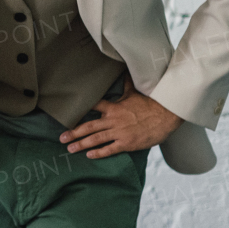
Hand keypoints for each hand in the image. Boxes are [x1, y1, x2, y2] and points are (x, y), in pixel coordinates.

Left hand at [59, 73, 182, 157]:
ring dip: (81, 144)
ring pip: (96, 139)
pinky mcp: (127, 143)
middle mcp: (113, 120)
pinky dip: (99, 153)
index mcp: (113, 108)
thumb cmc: (151, 104)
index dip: (79, 111)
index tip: (66, 115)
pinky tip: (89, 155)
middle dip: (74, 132)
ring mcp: (119, 132)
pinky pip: (110, 149)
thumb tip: (124, 71)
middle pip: (88, 126)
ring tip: (70, 148)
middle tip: (61, 138)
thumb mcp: (135, 93)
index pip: (92, 107)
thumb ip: (126, 85)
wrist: (167, 115)